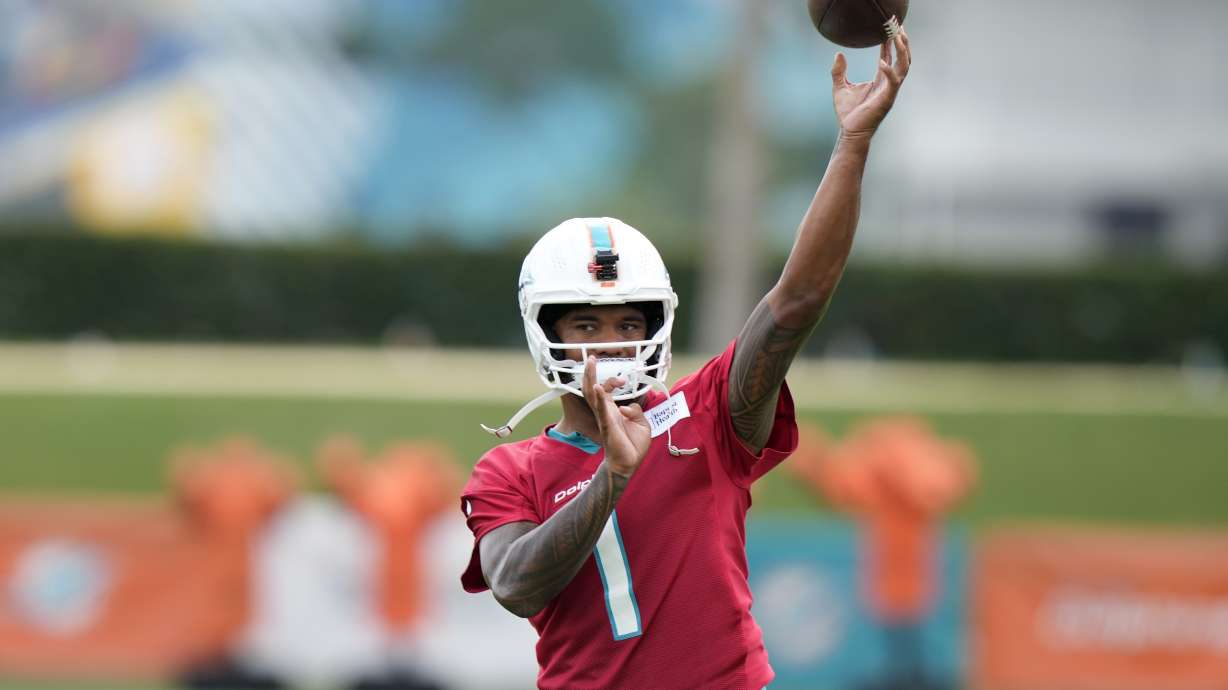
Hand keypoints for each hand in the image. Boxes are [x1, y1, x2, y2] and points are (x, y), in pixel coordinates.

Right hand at [582, 356, 650, 477]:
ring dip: (591, 379)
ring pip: (593, 396)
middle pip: (593, 389)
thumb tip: (629, 405)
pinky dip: (600, 398)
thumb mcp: (642, 423)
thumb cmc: (633, 445)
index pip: (606, 390)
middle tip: (591, 357)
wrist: (629, 464)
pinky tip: (598, 387)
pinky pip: (602, 410)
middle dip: (590, 373)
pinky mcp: (608, 426)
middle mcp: (605, 412)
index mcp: (613, 410)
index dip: (612, 380)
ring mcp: (605, 418)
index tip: (623, 378)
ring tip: (590, 364)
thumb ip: (636, 411)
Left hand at [832, 29, 910, 140]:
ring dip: (903, 52)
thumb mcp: (840, 87)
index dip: (890, 42)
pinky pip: (893, 82)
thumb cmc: (848, 113)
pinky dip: (889, 71)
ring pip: (904, 67)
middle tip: (899, 27)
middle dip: (903, 42)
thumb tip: (838, 54)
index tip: (889, 28)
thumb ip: (839, 71)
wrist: (850, 133)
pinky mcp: (887, 100)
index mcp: (880, 80)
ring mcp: (890, 91)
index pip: (889, 57)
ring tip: (898, 37)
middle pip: (903, 59)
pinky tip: (882, 61)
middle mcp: (889, 84)